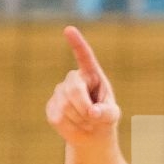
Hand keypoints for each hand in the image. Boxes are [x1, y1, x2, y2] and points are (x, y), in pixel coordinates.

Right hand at [45, 26, 120, 148]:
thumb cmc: (104, 118)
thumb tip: (92, 112)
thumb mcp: (112, 115)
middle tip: (93, 117)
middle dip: (84, 105)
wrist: (91, 134)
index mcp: (92, 75)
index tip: (69, 30)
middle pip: (73, 88)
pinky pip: (58, 117)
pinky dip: (71, 126)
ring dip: (80, 118)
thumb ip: (106, 113)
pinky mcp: (51, 107)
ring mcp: (60, 92)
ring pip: (66, 105)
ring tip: (86, 121)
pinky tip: (75, 124)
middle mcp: (74, 79)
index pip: (84, 57)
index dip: (77, 44)